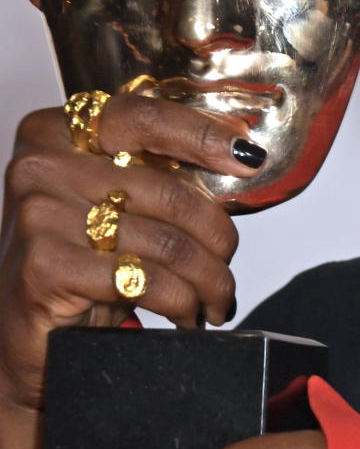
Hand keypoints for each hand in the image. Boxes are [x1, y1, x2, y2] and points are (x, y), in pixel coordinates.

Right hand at [0, 94, 262, 448]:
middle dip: (217, 236)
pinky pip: (145, 280)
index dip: (203, 135)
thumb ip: (154, 173)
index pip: (144, 117)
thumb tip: (238, 160)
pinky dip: (182, 303)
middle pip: (168, 191)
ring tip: (215, 298)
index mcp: (57, 131)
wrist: (23, 331)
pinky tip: (187, 315)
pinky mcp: (45, 266)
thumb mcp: (111, 204)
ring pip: (166, 242)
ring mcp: (39, 215)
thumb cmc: (76, 263)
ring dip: (208, 279)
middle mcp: (41, 165)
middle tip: (227, 263)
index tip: (247, 158)